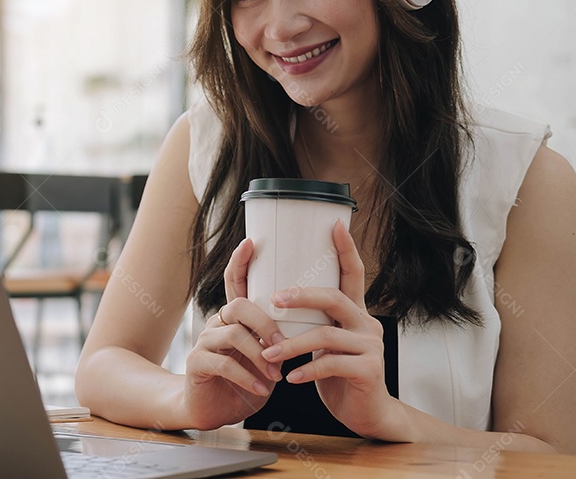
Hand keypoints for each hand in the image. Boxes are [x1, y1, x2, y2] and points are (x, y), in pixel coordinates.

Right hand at [180, 238, 285, 429]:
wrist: (211, 411)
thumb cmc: (244, 381)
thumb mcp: (265, 357)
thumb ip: (278, 338)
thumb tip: (313, 322)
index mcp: (235, 318)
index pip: (236, 282)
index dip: (241, 261)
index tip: (251, 242)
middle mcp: (217, 324)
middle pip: (240, 305)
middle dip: (265, 323)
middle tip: (282, 344)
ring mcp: (204, 343)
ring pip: (233, 334)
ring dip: (260, 355)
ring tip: (275, 375)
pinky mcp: (197, 364)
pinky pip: (224, 364)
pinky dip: (248, 377)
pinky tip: (262, 390)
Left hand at [259, 219, 402, 438]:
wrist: (367, 414)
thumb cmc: (339, 376)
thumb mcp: (325, 345)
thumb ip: (314, 323)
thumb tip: (276, 300)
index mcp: (356, 313)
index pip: (353, 274)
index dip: (346, 249)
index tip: (335, 224)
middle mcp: (367, 324)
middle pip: (334, 298)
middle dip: (301, 295)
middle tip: (273, 300)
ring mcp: (371, 347)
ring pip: (326, 335)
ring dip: (291, 344)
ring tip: (267, 353)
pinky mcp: (370, 371)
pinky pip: (332, 364)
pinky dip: (307, 370)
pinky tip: (290, 378)